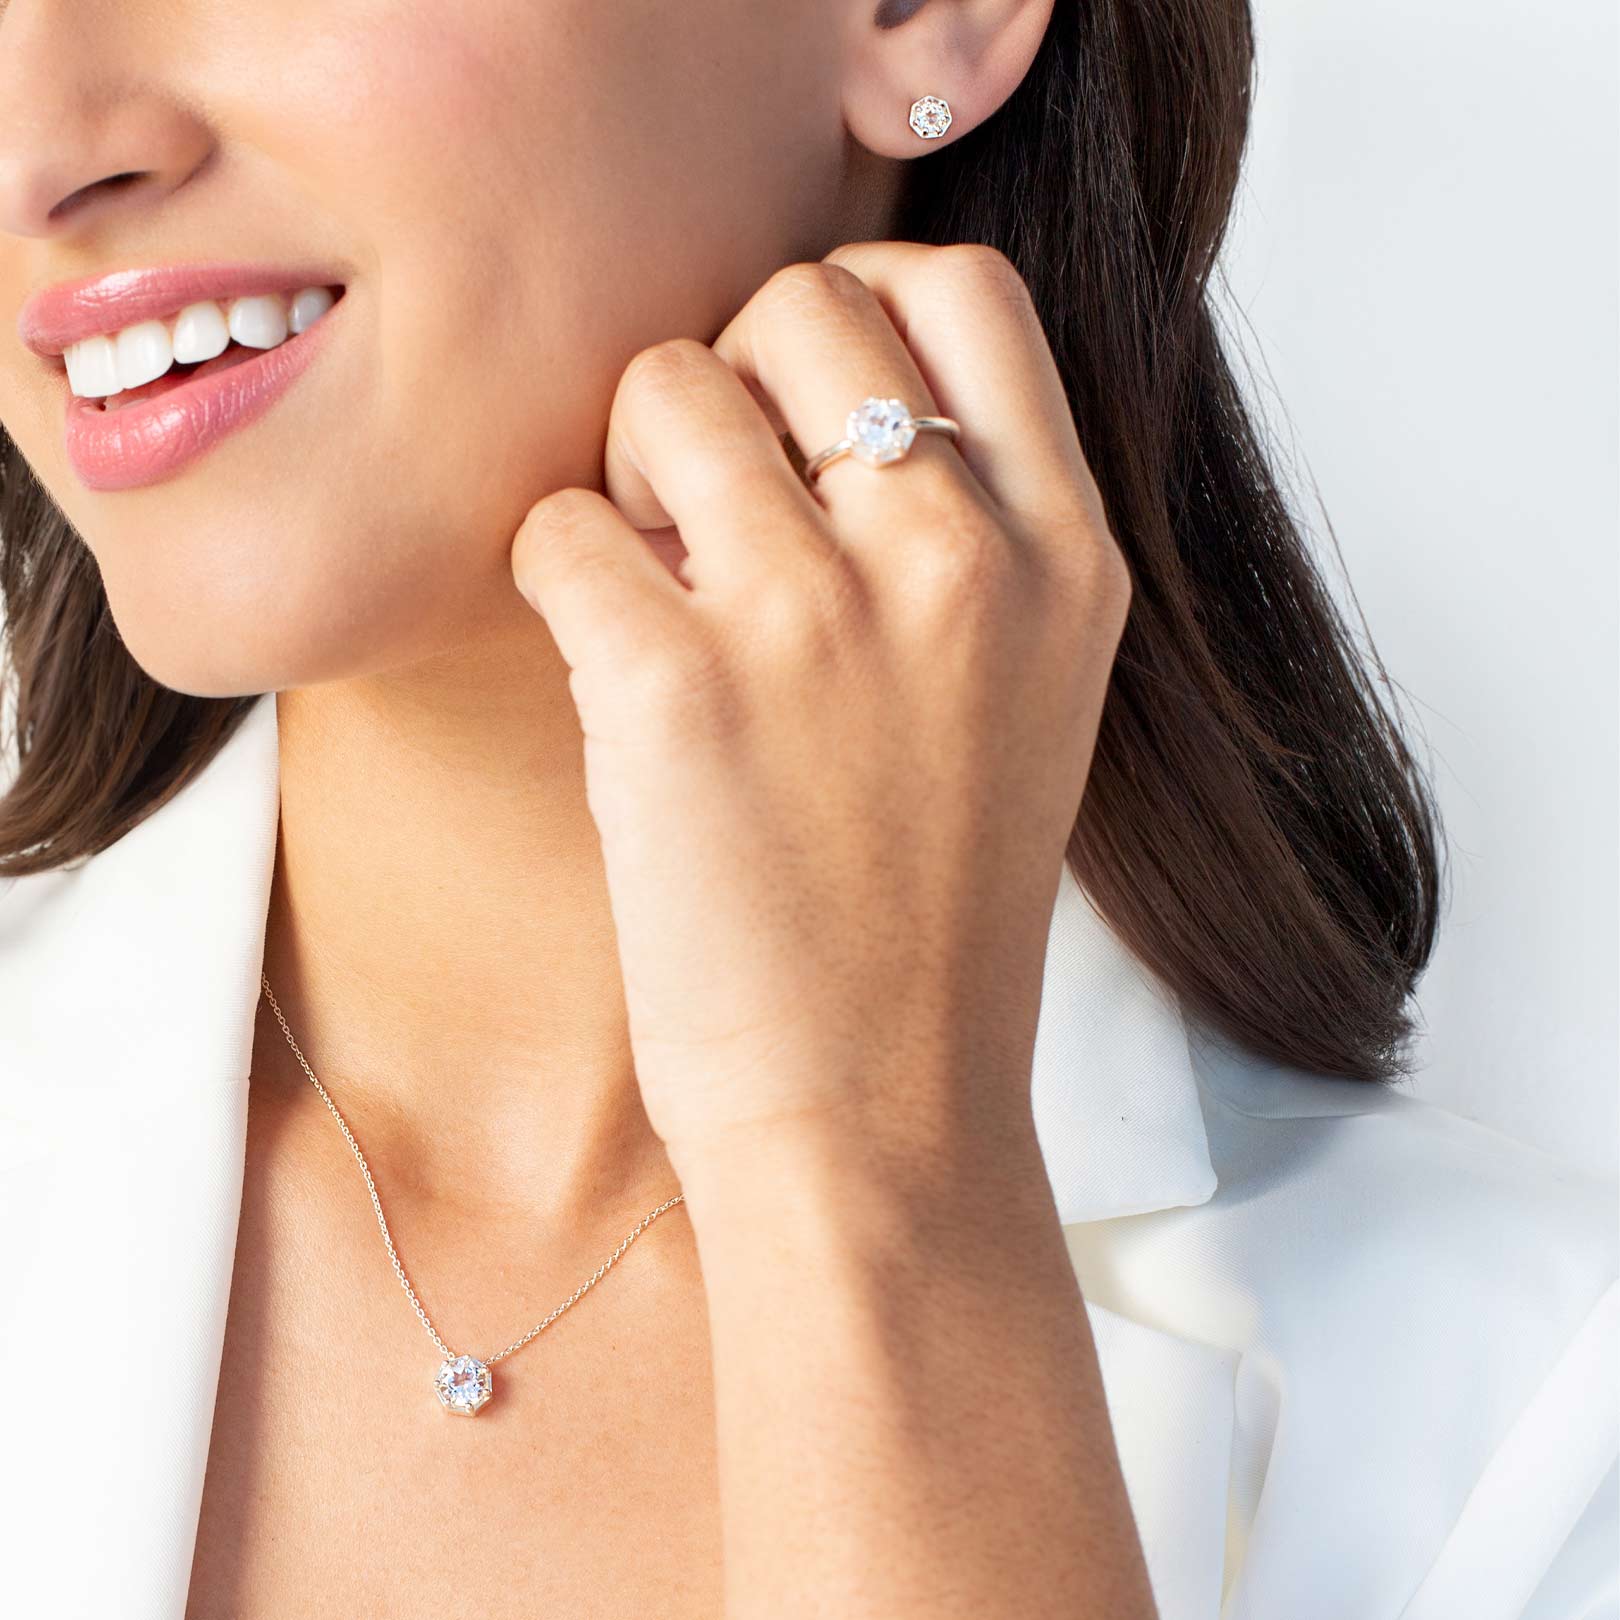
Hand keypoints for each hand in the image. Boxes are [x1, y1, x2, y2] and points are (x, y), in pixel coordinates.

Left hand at [509, 241, 1130, 1173]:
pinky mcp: (678, 687)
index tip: (805, 396)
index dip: (861, 303)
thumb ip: (967, 531)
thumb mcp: (1022, 695)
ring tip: (664, 601)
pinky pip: (559, 525)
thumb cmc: (929, 914)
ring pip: (661, 388)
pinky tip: (611, 673)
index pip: (965, 289)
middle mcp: (960, 560)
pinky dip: (559, 581)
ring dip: (631, 477)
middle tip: (716, 514)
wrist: (884, 1115)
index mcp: (1065, 557)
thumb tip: (809, 391)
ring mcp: (822, 617)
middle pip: (795, 305)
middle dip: (729, 382)